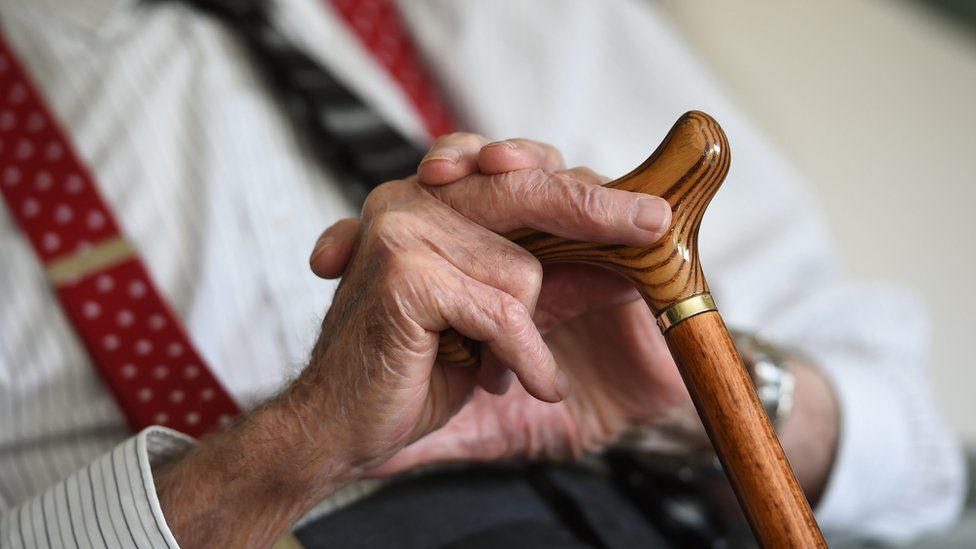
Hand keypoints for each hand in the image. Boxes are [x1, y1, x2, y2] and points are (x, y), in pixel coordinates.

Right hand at [154, 133, 667, 547]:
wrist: (337, 425)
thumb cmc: (411, 367)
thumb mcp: (487, 311)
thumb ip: (538, 274)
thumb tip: (618, 256)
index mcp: (428, 200)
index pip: (515, 174)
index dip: (578, 189)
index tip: (642, 210)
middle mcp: (411, 199)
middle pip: (526, 189)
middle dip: (597, 211)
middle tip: (654, 224)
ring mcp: (403, 228)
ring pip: (521, 270)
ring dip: (520, 335)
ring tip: (479, 362)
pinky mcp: (405, 273)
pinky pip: (502, 313)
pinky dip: (518, 358)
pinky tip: (505, 383)